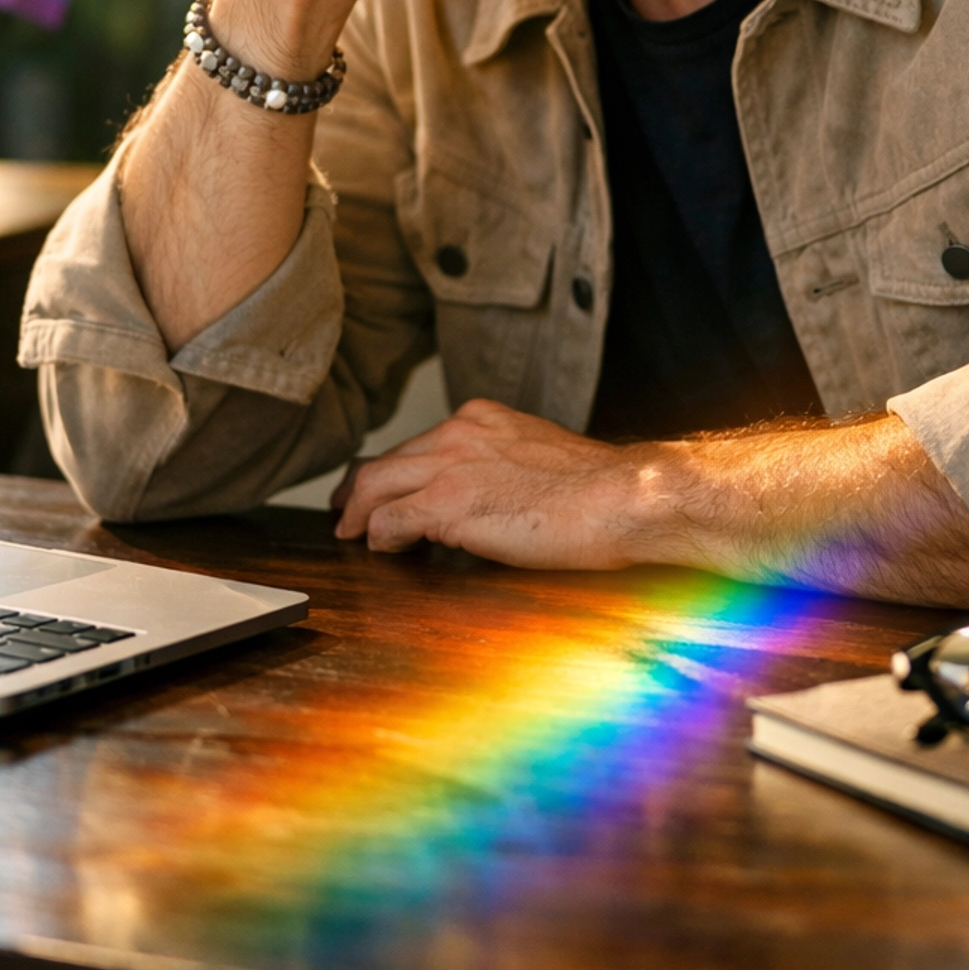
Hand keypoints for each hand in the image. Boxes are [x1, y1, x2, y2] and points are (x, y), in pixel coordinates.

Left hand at [331, 399, 660, 566]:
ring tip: (352, 534)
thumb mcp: (541, 458)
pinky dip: (380, 537)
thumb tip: (489, 497)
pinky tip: (384, 551)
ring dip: (359, 514)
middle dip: (360, 488)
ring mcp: (451, 465)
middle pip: (387, 460)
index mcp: (482, 419)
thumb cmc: (599, 490)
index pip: (420, 443)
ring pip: (376, 485)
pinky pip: (390, 520)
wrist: (622, 497)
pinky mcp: (448, 503)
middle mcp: (460, 432)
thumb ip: (505, 467)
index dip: (395, 470)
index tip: (386, 488)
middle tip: (346, 512)